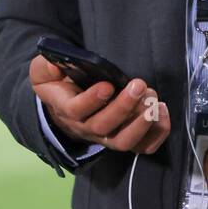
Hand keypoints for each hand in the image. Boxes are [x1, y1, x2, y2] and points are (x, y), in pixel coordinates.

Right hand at [30, 55, 169, 153]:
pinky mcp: (125, 137)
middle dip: (124, 107)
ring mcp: (107, 136)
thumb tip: (53, 63)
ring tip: (153, 100)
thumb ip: (44, 67)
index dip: (91, 100)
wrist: (67, 105)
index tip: (107, 85)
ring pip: (123, 141)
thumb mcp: (44, 72)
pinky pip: (143, 146)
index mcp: (67, 109)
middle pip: (103, 127)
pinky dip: (157, 132)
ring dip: (142, 123)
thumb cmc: (59, 84)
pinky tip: (162, 110)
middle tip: (139, 86)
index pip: (76, 111)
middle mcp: (87, 128)